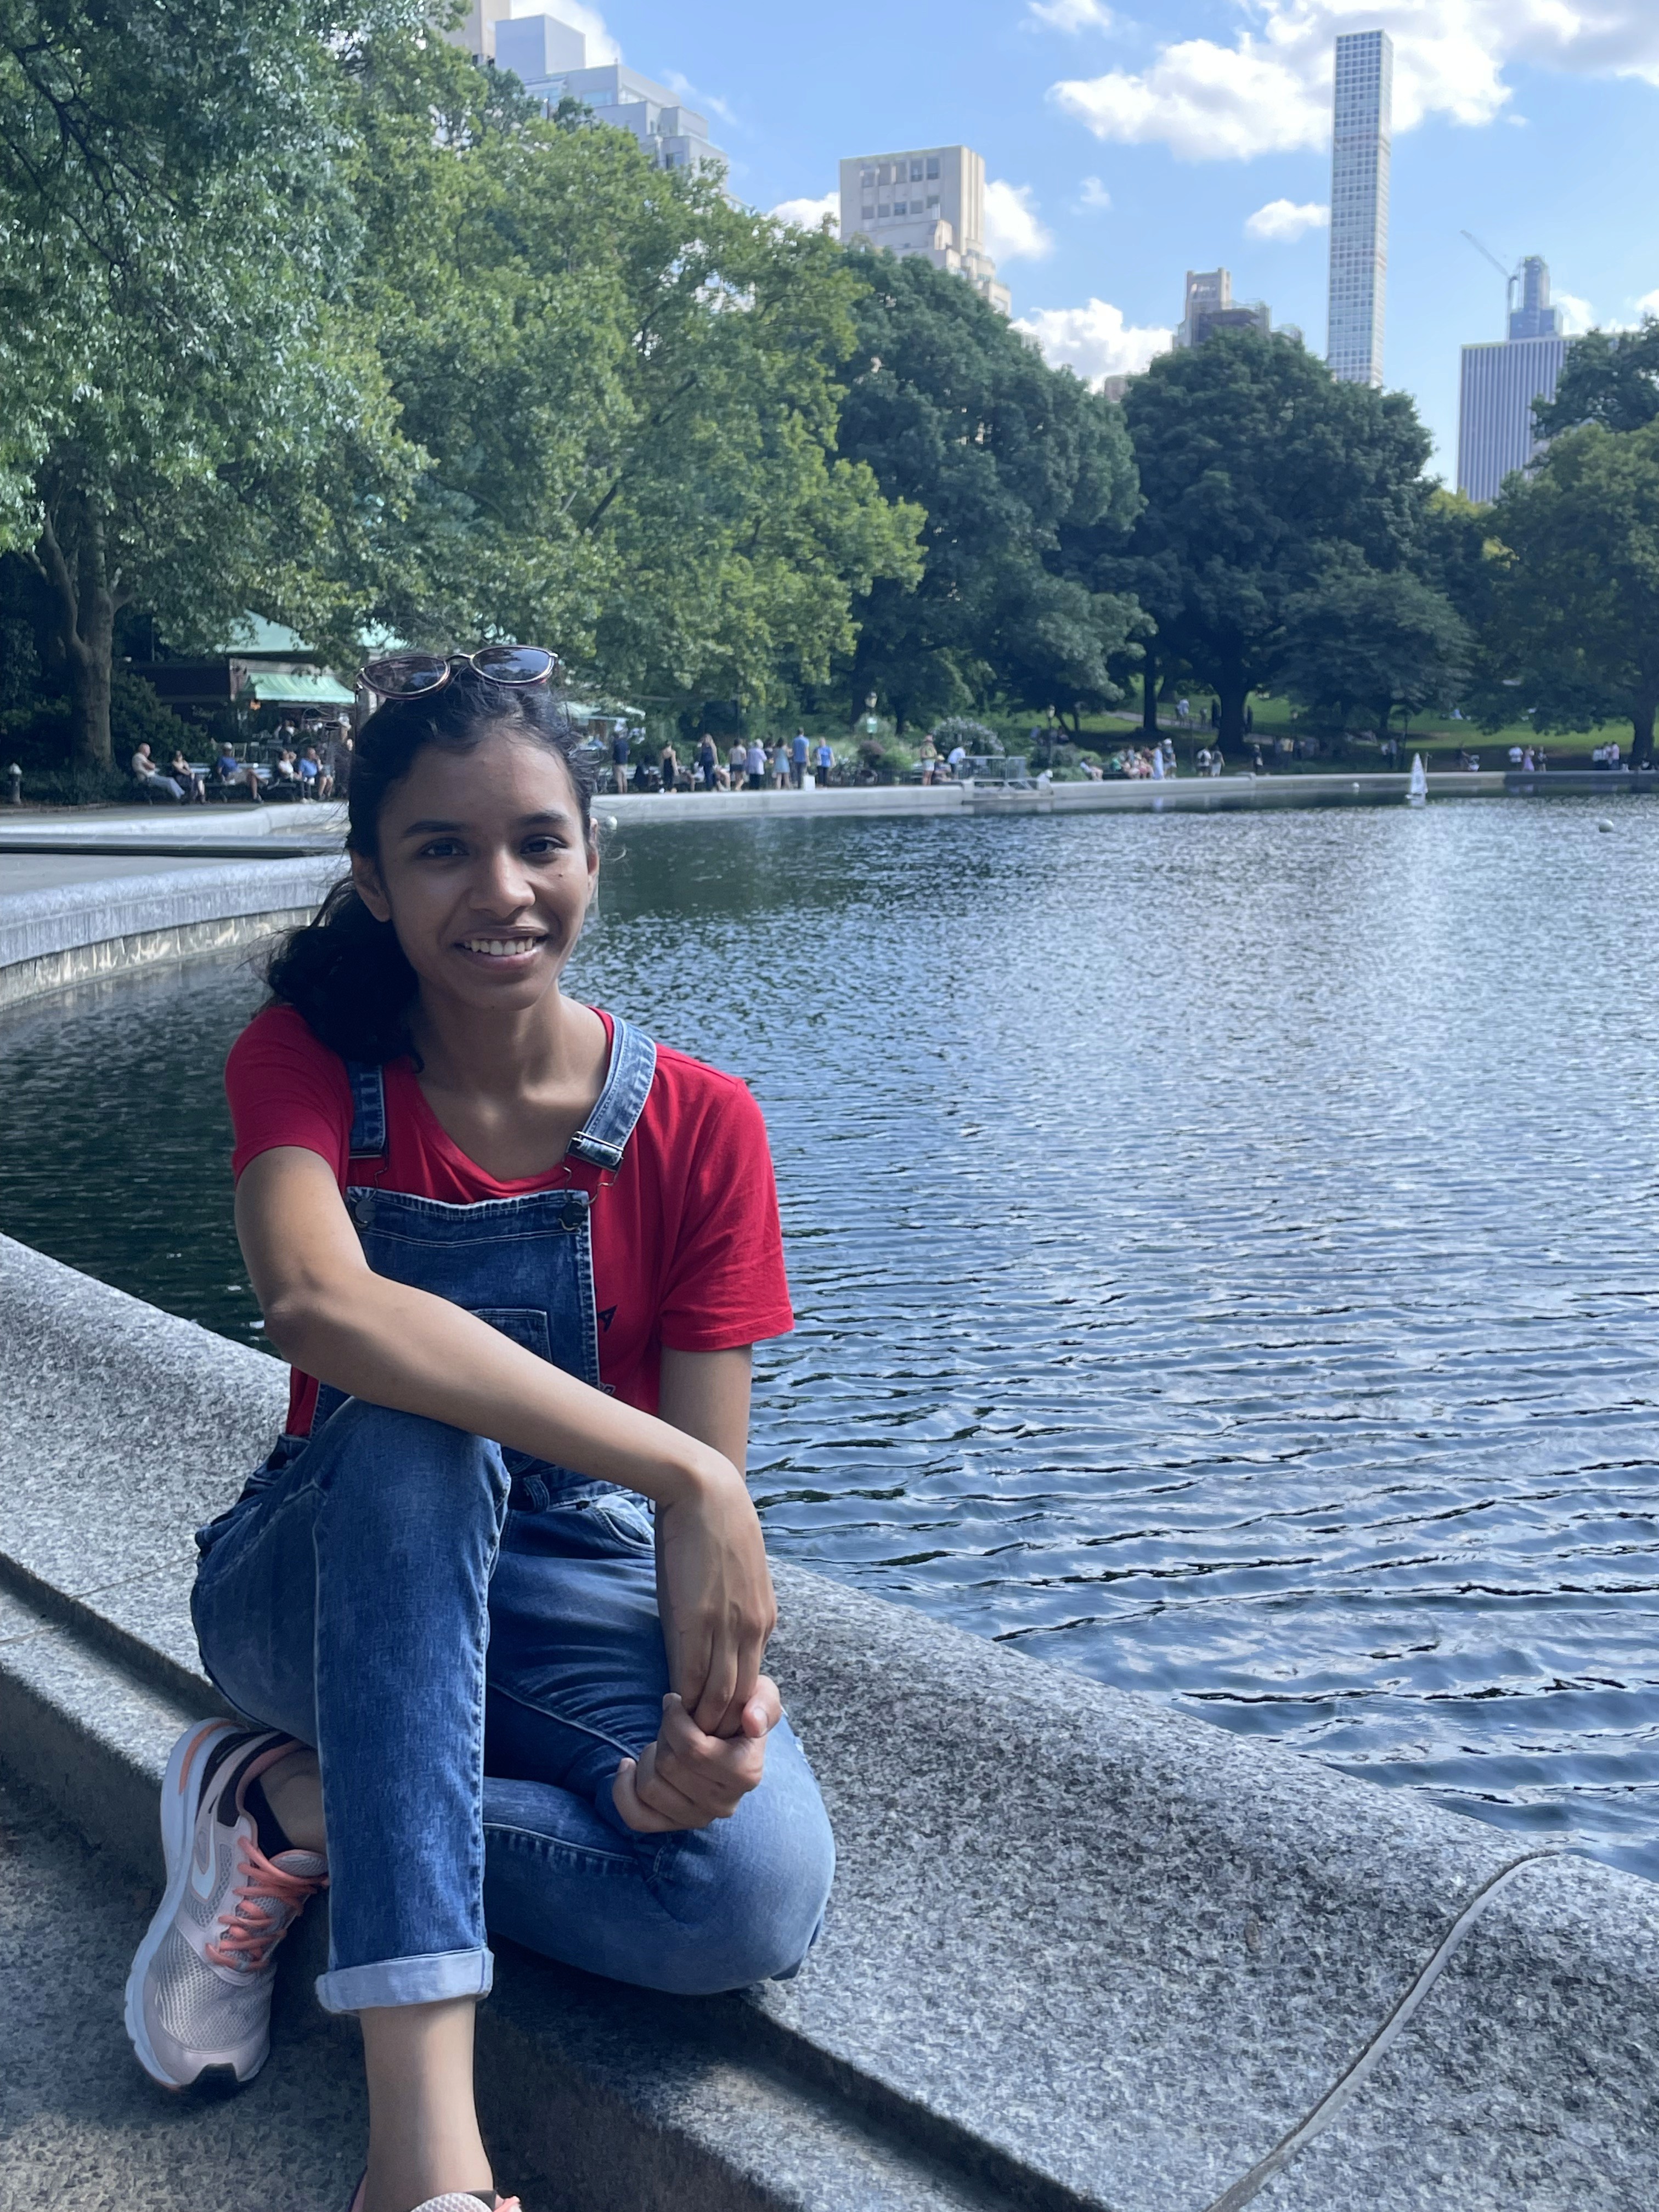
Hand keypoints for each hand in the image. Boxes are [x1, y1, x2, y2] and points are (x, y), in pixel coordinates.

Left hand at [612, 1680, 780, 1832]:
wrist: (732, 1740)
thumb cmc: (740, 1712)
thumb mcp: (761, 1696)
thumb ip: (762, 1703)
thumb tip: (752, 1722)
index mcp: (746, 1773)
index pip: (693, 1749)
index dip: (674, 1720)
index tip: (674, 1701)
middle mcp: (724, 1803)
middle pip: (668, 1765)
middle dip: (662, 1734)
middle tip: (672, 1723)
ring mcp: (698, 1818)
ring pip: (650, 1787)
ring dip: (648, 1756)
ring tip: (661, 1743)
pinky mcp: (673, 1826)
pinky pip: (636, 1817)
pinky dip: (623, 1789)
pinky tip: (628, 1765)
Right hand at [654, 1460, 776, 1734]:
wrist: (706, 1491)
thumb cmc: (715, 1530)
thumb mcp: (736, 1579)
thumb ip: (731, 1613)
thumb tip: (712, 1639)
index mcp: (764, 1621)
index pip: (751, 1685)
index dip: (732, 1713)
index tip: (713, 1730)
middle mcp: (751, 1630)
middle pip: (738, 1701)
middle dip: (719, 1730)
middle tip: (696, 1750)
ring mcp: (726, 1628)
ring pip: (717, 1698)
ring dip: (699, 1724)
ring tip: (679, 1740)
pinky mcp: (695, 1622)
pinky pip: (691, 1678)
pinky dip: (682, 1702)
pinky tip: (669, 1711)